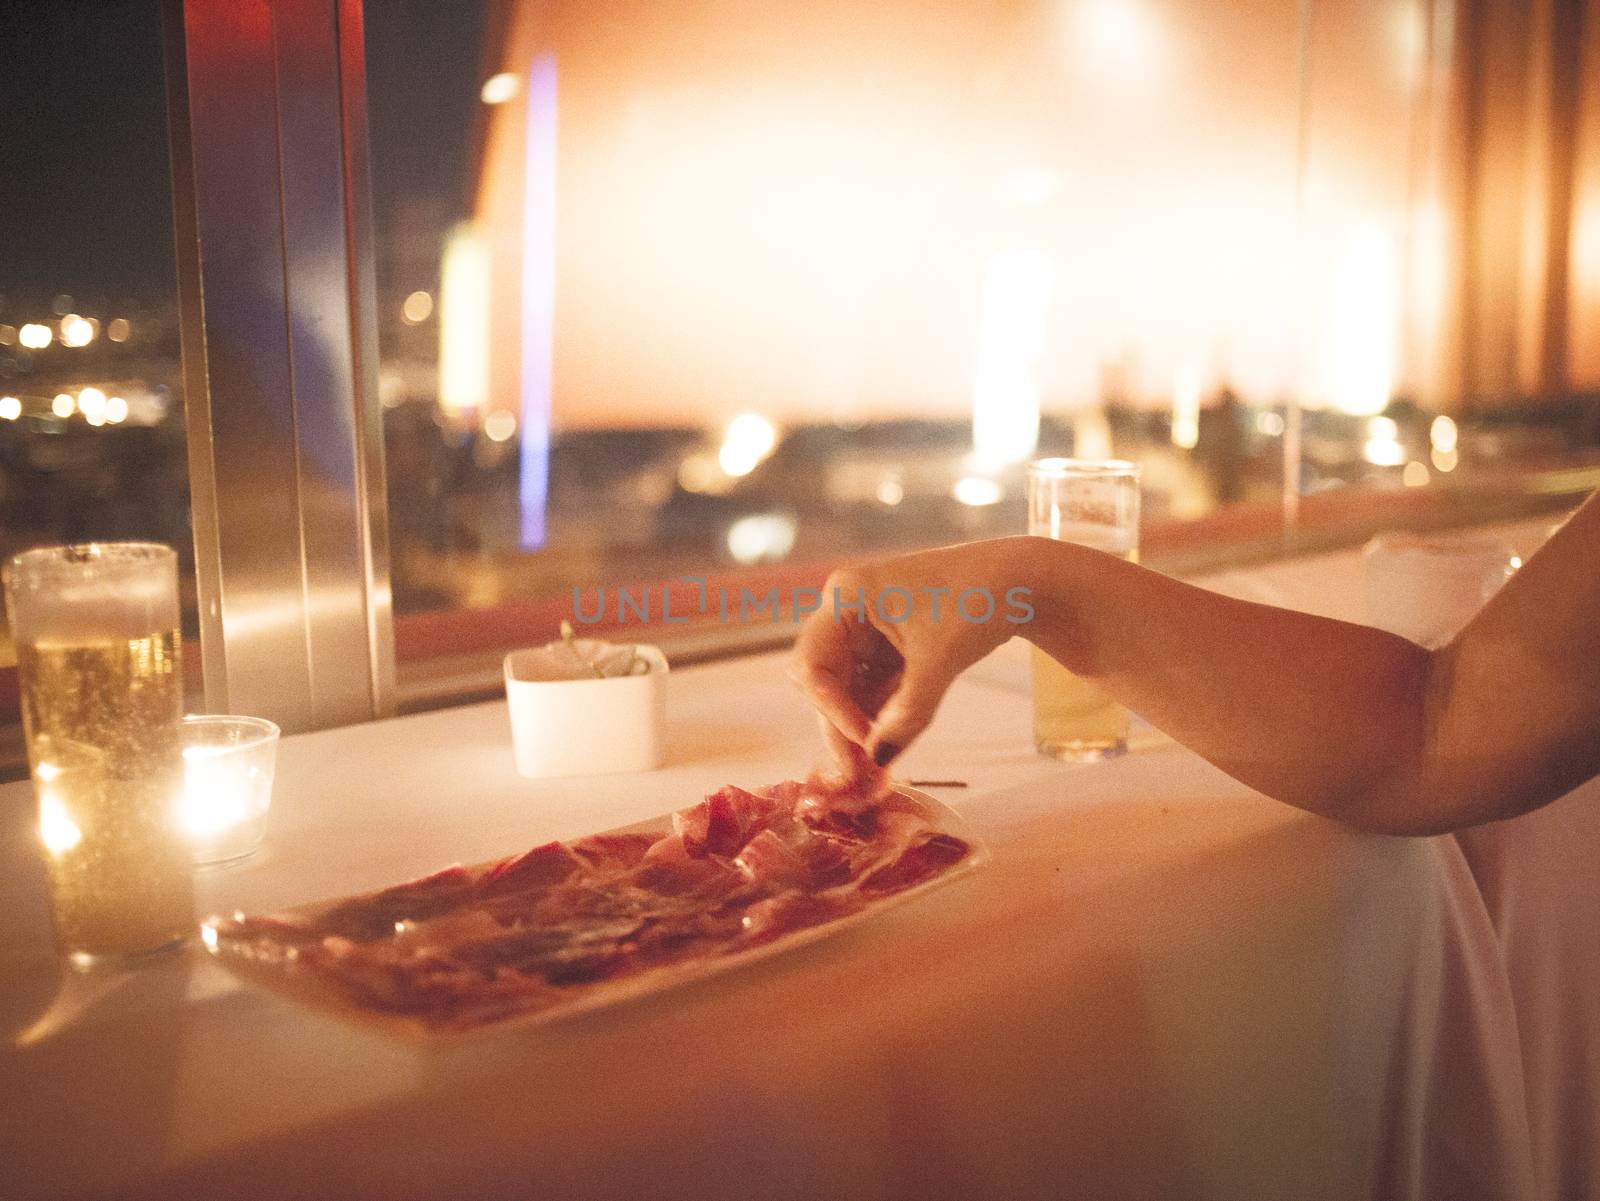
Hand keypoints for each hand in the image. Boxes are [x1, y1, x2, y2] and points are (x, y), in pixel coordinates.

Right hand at [788, 538, 1035, 771]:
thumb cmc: (978, 599)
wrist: (1021, 582)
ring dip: (860, 725)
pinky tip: (890, 743)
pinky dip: (879, 715)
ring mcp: (865, 629)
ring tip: (876, 767)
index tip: (863, 744)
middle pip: (824, 680)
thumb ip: (908, 713)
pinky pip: (870, 687)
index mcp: (846, 597)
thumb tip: (878, 760)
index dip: (831, 709)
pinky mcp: (886, 646)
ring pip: (846, 689)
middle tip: (860, 772)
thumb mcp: (940, 660)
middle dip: (841, 723)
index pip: (814, 665)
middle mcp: (846, 610)